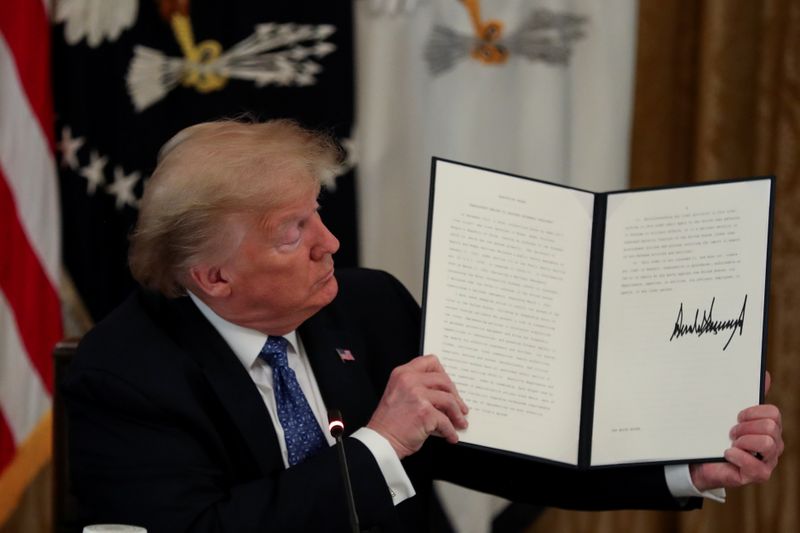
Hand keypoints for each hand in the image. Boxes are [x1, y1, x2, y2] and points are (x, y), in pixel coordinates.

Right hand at [367, 354, 468, 458]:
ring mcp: (418, 395)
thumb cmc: (388, 422)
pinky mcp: (425, 413)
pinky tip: (451, 435)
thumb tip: (443, 394)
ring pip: (449, 400)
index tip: (449, 385)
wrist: (381, 441)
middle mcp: (410, 380)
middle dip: (455, 395)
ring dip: (457, 413)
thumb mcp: (399, 394)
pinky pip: (446, 421)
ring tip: (460, 422)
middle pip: (444, 380)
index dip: (443, 373)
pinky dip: (451, 431)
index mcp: (402, 373)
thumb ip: (418, 387)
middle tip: (459, 406)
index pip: (430, 362)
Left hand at [690, 371, 782, 490]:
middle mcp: (773, 443)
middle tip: (731, 431)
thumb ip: (743, 395)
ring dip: (744, 441)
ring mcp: (768, 460)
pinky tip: (727, 453)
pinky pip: (757, 466)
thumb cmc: (715, 434)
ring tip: (730, 443)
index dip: (752, 412)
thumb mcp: (727, 413)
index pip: (773, 413)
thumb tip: (764, 374)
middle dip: (746, 427)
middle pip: (771, 426)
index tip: (736, 415)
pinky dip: (739, 457)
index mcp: (768, 425)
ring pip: (767, 443)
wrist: (698, 459)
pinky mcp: (758, 475)